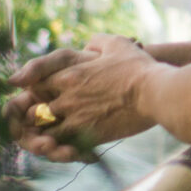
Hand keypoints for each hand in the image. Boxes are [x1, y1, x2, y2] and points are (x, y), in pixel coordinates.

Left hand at [9, 35, 158, 161]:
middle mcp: (67, 98)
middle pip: (35, 112)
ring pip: (47, 134)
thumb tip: (90, 42)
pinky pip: (67, 149)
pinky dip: (68, 150)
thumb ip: (98, 41)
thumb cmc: (138, 67)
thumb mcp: (117, 44)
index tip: (47, 95)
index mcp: (69, 76)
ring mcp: (77, 119)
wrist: (156, 93)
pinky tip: (78, 147)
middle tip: (49, 119)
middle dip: (39, 117)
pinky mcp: (90, 137)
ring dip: (51, 136)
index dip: (37, 92)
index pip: (34, 85)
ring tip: (61, 136)